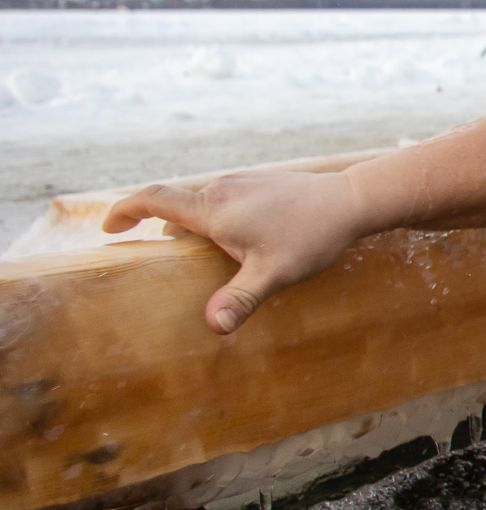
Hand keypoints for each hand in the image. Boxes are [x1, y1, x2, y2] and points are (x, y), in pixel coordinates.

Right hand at [102, 170, 367, 333]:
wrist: (351, 201)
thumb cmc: (312, 236)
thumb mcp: (275, 274)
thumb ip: (241, 299)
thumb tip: (213, 326)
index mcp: (213, 209)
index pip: (153, 199)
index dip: (124, 210)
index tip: (110, 228)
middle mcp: (221, 189)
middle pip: (175, 205)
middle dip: (160, 228)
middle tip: (157, 257)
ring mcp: (241, 183)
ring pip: (201, 203)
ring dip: (191, 225)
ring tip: (199, 256)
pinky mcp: (259, 183)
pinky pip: (223, 200)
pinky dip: (214, 219)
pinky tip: (236, 243)